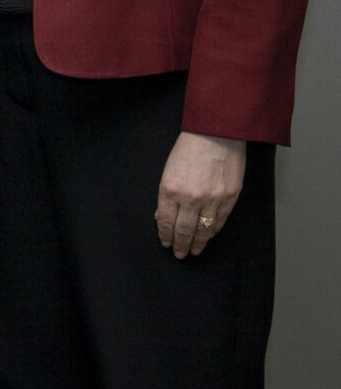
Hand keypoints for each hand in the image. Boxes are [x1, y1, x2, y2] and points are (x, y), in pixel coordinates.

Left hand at [156, 131, 244, 258]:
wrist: (216, 135)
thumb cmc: (189, 149)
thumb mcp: (168, 170)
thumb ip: (165, 196)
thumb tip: (159, 215)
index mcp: (170, 190)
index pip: (165, 221)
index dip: (165, 235)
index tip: (165, 243)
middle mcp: (190, 198)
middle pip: (183, 230)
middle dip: (180, 245)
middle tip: (179, 254)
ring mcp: (211, 199)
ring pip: (203, 230)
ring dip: (198, 243)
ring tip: (194, 251)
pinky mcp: (229, 198)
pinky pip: (219, 222)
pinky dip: (212, 232)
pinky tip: (208, 237)